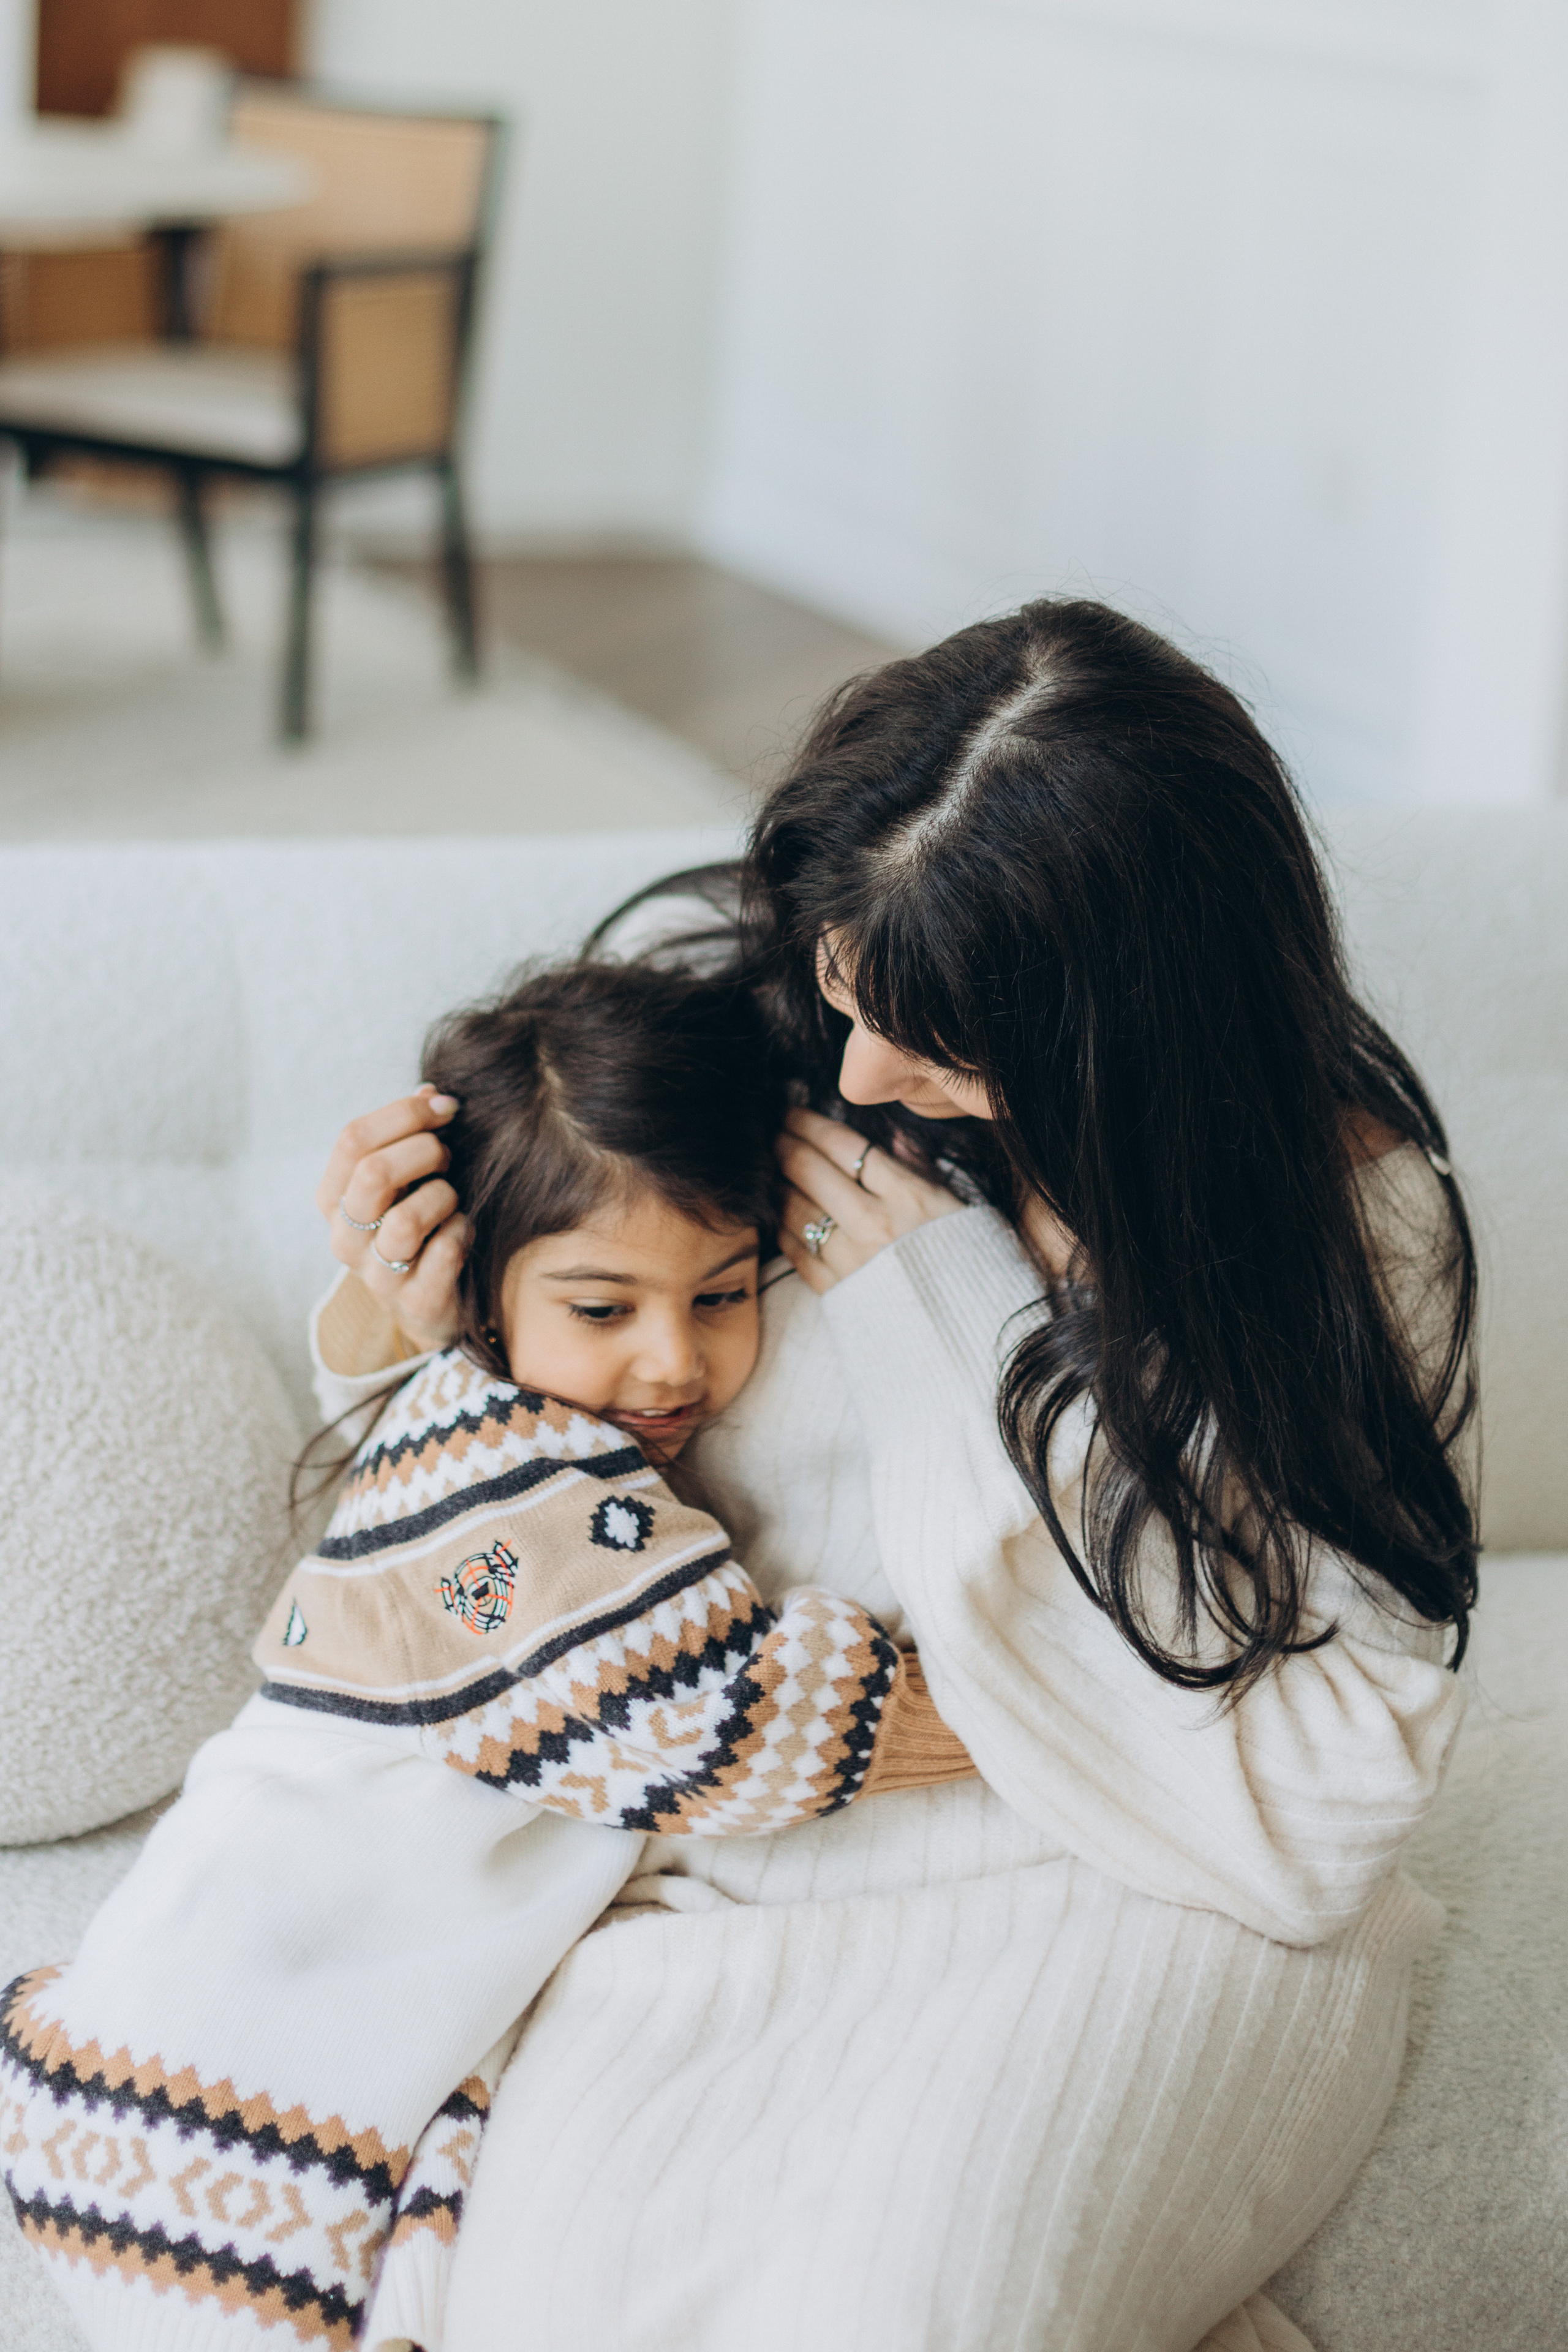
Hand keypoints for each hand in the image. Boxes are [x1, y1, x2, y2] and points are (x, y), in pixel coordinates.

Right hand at [314, 1085, 468, 1350]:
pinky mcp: (415, 1303)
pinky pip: (443, 1254)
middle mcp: (344, 1238)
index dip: (405, 1113)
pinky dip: (461, 1233)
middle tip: (448, 1157)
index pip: (353, 1139)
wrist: (432, 1305)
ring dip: (443, 1197)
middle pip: (373, 1173)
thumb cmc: (419, 1226)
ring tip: (453, 1200)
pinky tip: (464, 1230)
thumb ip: (410, 1135)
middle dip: (424, 1152)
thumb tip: (430, 1091)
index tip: (446, 1107)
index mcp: (333, 1198)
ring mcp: (375, 1276)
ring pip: (405, 1219)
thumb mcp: (405, 1180)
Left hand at [775, 1108, 964, 1292]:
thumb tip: (891, 1136)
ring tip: (767, 1169)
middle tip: (770, 1132)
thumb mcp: (956, 1207)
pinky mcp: (837, 1292)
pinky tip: (776, 1213)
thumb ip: (919, 1169)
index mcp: (909, 1197)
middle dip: (784, 1145)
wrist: (967, 1331)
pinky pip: (797, 1252)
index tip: (792, 1113)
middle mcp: (876, 1225)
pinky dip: (782, 1228)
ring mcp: (852, 1260)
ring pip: (797, 1209)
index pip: (848, 1147)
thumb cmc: (966, 1264)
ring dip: (776, 1184)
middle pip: (813, 1171)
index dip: (812, 1125)